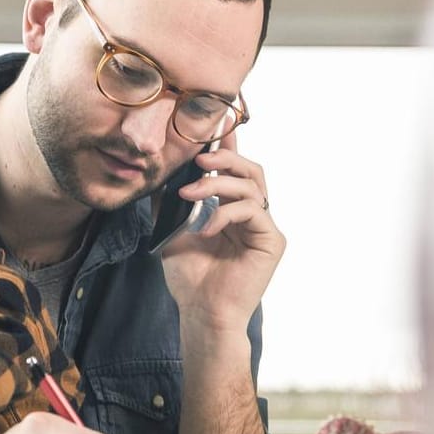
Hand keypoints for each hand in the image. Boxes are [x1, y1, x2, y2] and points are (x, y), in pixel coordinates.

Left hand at [160, 132, 285, 335]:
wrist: (201, 312)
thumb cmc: (189, 277)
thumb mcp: (171, 230)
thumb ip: (171, 201)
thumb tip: (161, 171)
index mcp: (232, 209)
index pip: (233, 170)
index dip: (228, 144)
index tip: (216, 121)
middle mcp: (253, 214)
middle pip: (250, 170)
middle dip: (225, 157)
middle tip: (200, 158)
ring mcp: (264, 226)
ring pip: (252, 185)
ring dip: (219, 184)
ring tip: (190, 194)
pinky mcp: (272, 241)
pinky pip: (253, 211)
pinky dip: (226, 214)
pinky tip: (205, 227)